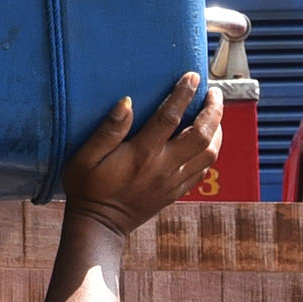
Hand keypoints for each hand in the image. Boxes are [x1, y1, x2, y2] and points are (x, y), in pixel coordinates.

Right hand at [59, 73, 223, 237]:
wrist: (99, 225)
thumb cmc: (87, 188)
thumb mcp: (84, 158)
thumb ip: (107, 130)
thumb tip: (126, 103)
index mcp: (142, 153)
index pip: (170, 117)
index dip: (183, 94)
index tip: (191, 76)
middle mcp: (164, 166)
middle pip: (202, 134)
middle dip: (213, 110)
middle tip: (214, 93)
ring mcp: (173, 180)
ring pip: (210, 152)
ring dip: (218, 130)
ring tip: (214, 115)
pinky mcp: (176, 192)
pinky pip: (203, 170)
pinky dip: (211, 152)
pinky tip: (207, 142)